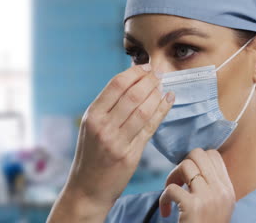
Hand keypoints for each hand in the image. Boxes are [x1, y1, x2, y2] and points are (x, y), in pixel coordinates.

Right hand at [48, 64, 174, 221]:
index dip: (134, 73)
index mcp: (92, 115)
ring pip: (143, 109)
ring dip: (157, 94)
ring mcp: (117, 141)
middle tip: (159, 74)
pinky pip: (150, 127)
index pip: (116, 85)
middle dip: (149, 81)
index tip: (146, 67)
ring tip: (164, 86)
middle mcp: (103, 126)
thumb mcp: (91, 127)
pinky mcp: (130, 155)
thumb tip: (130, 82)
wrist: (87, 188)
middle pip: (132, 94)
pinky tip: (168, 100)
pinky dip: (162, 111)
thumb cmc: (90, 155)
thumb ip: (108, 107)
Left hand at [159, 148, 235, 222]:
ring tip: (170, 195)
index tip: (187, 177)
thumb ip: (210, 187)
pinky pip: (171, 188)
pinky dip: (163, 199)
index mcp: (227, 189)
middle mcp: (221, 191)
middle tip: (178, 182)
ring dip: (171, 178)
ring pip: (185, 165)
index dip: (196, 160)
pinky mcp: (193, 206)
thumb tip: (192, 164)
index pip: (213, 155)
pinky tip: (166, 212)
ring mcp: (208, 198)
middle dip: (182, 164)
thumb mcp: (217, 206)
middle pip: (198, 154)